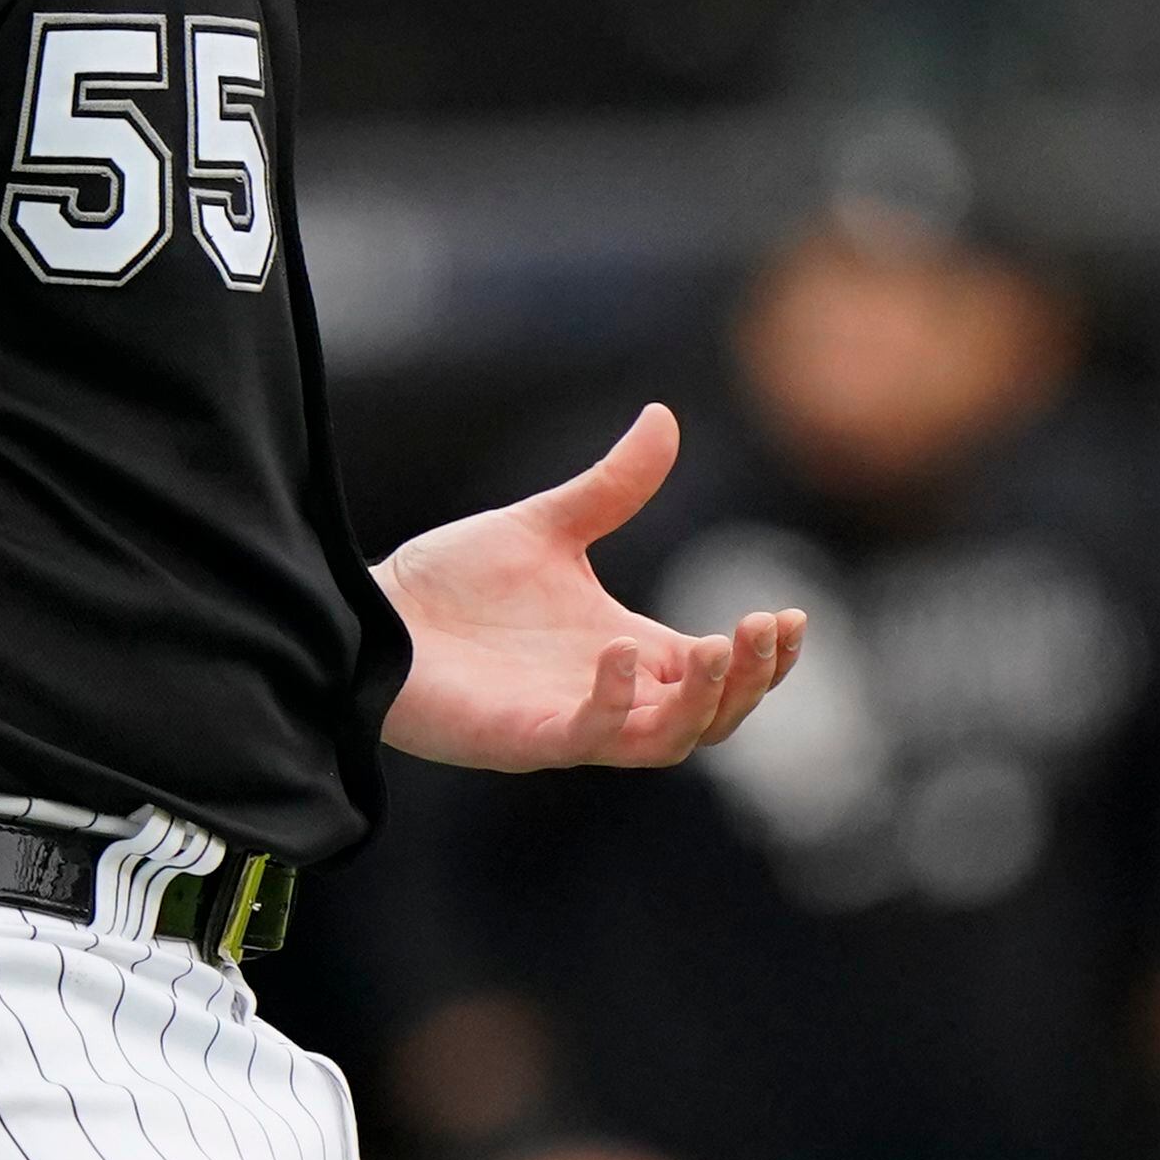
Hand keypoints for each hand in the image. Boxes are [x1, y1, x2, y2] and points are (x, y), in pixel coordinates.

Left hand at [374, 403, 805, 770]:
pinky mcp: (526, 737)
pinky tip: (622, 649)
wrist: (369, 615)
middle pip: (713, 717)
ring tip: (716, 646)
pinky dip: (617, 701)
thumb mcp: (547, 526)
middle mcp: (611, 695)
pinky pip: (591, 737)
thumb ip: (612, 485)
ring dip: (704, 702)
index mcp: (629, 652)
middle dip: (751, 680)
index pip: (719, 672)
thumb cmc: (451, 588)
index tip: (789, 613)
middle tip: (764, 628)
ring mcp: (571, 722)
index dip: (765, 657)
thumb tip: (664, 416)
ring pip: (669, 742)